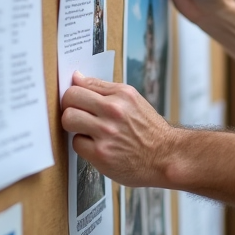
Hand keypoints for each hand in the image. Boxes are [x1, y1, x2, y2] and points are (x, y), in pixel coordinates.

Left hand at [60, 72, 170, 188]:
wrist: (165, 156)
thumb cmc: (149, 130)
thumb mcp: (133, 101)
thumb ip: (104, 89)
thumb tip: (78, 78)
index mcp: (122, 94)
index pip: (83, 83)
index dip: (75, 92)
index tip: (74, 98)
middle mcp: (114, 110)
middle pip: (71, 98)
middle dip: (69, 106)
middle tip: (77, 114)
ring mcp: (106, 132)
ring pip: (68, 119)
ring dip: (73, 125)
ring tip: (85, 129)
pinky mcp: (100, 154)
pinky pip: (76, 143)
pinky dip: (83, 145)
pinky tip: (96, 145)